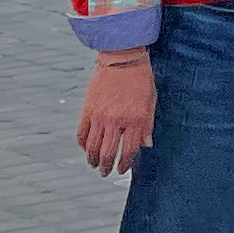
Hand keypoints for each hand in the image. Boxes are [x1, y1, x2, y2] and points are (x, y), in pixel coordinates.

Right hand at [77, 51, 154, 174]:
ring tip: (95, 165)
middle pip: (109, 152)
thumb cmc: (141, 78)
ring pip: (93, 147)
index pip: (130, 150)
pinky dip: (83, 145)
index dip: (126, 163)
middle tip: (106, 173)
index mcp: (136, 119)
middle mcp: (117, 121)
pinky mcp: (88, 110)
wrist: (123, 59)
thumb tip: (147, 144)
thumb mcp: (151, 100)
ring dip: (93, 159)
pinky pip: (82, 134)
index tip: (123, 170)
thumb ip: (148, 124)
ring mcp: (100, 116)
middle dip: (107, 167)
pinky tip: (86, 149)